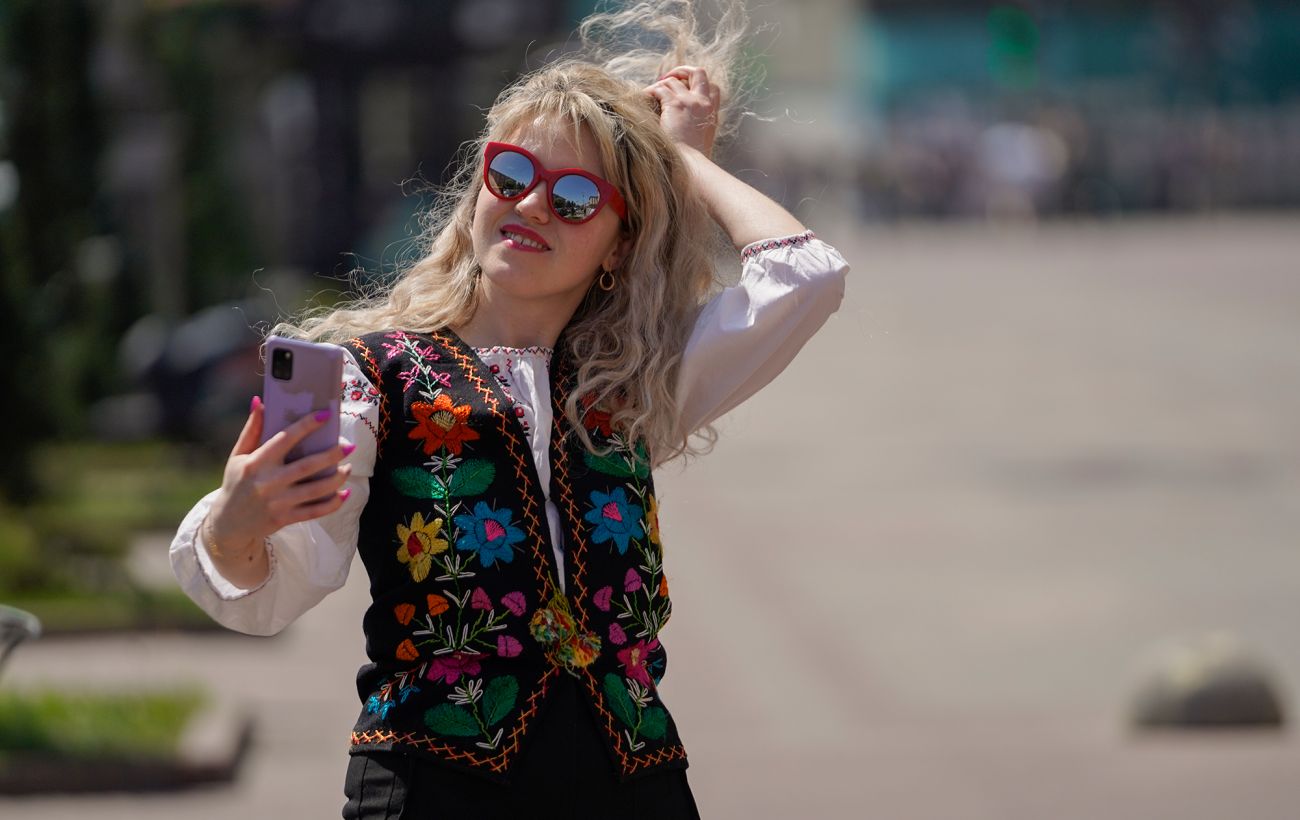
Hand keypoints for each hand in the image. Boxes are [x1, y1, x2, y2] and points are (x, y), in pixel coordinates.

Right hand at [207, 397, 353, 554]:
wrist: (229, 524)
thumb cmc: (236, 483)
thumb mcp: (238, 455)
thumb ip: (251, 430)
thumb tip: (259, 401)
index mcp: (256, 463)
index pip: (285, 439)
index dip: (306, 426)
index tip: (326, 415)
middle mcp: (268, 482)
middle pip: (307, 466)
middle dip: (332, 455)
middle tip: (349, 445)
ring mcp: (278, 503)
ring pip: (315, 490)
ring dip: (337, 478)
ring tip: (349, 467)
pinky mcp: (285, 518)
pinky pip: (315, 511)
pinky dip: (333, 503)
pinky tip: (345, 493)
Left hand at [645, 65, 720, 156]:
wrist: (689, 165)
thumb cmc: (692, 160)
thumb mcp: (701, 141)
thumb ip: (696, 127)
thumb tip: (682, 122)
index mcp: (711, 113)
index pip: (713, 88)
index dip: (698, 83)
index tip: (685, 87)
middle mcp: (703, 103)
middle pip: (698, 73)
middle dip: (682, 71)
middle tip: (667, 78)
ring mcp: (690, 102)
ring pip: (672, 81)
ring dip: (659, 86)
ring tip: (649, 95)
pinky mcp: (675, 105)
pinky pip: (659, 89)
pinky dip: (649, 92)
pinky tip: (643, 100)